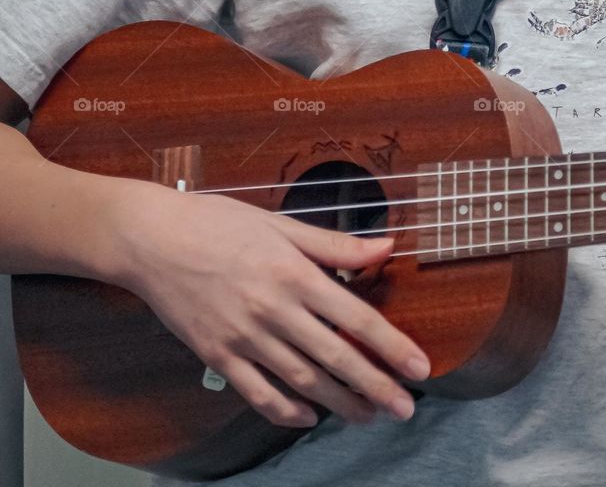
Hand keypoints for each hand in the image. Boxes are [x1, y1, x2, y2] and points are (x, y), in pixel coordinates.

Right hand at [110, 179, 430, 428]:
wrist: (152, 239)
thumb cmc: (217, 222)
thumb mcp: (280, 223)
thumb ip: (334, 244)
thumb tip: (386, 247)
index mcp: (293, 273)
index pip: (356, 317)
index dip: (392, 346)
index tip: (420, 367)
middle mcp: (273, 310)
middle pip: (335, 358)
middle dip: (376, 386)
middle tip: (405, 408)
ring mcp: (244, 337)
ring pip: (302, 382)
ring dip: (339, 403)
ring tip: (368, 416)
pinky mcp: (218, 355)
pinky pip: (258, 393)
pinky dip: (286, 411)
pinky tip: (308, 416)